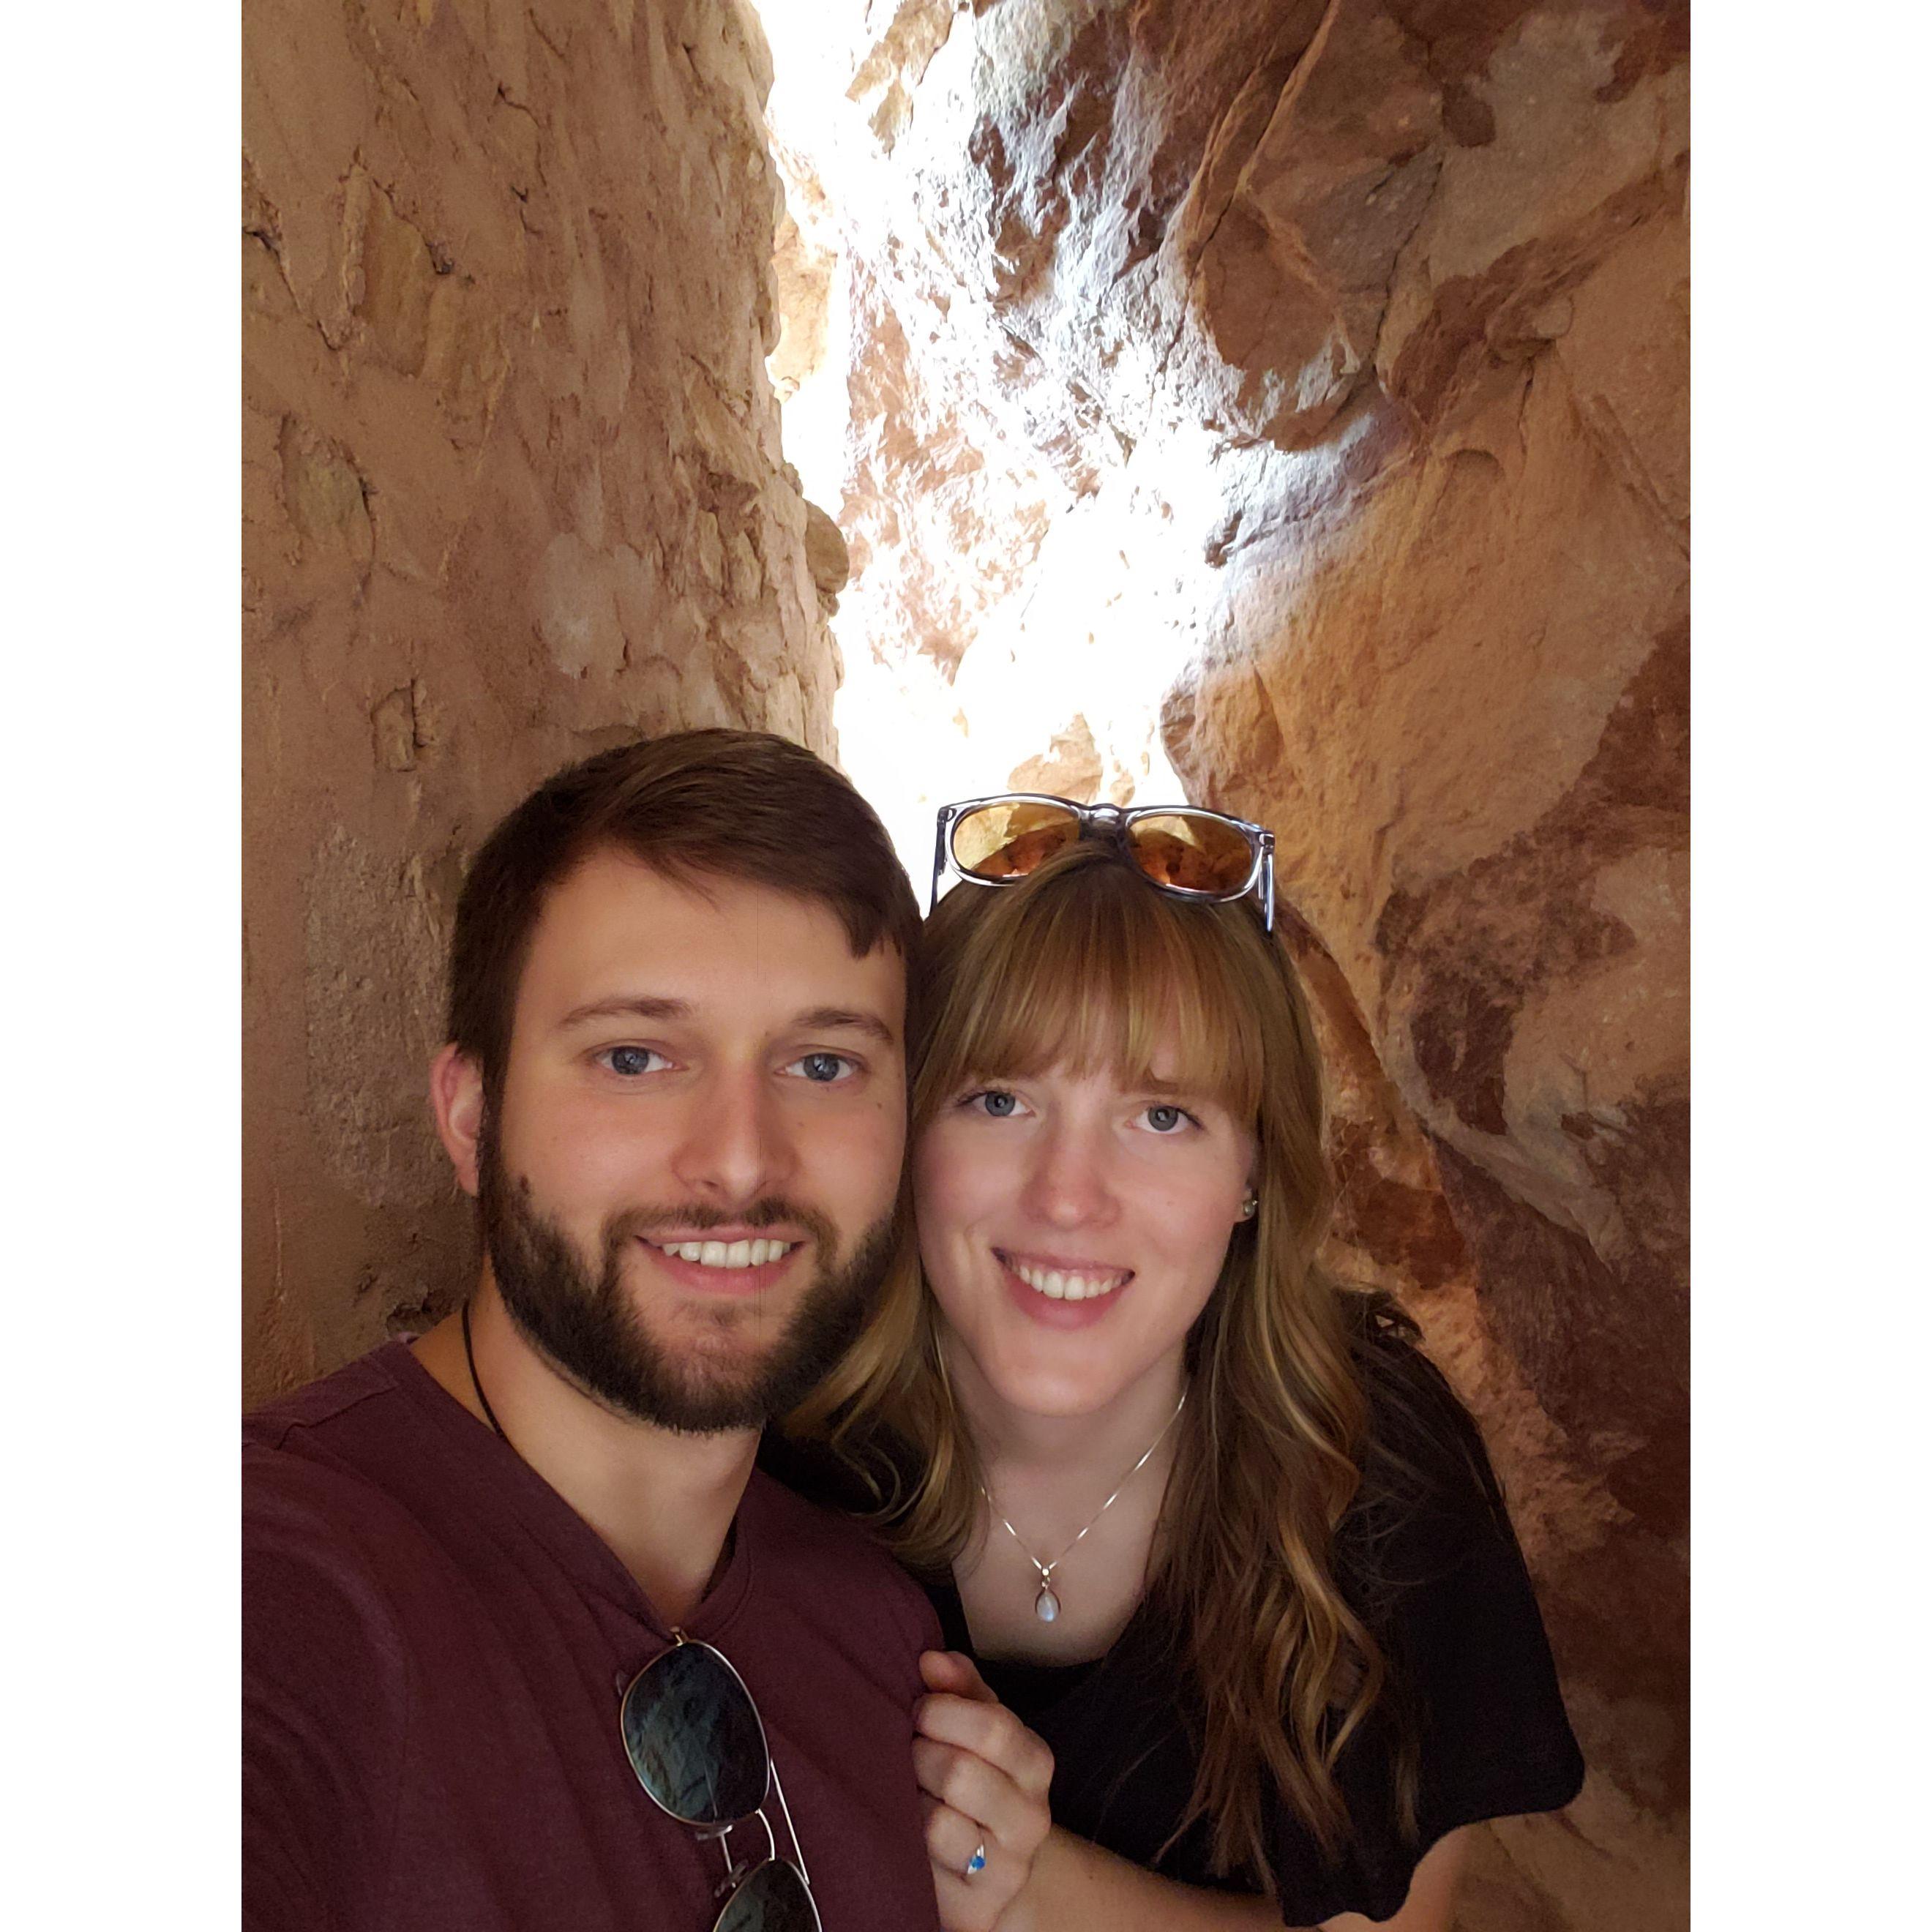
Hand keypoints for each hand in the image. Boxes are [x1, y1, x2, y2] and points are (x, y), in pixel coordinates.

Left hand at [913, 1650, 1053, 1931]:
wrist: (995, 1870)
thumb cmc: (978, 1780)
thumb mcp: (978, 1726)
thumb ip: (960, 1687)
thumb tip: (931, 1659)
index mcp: (1036, 1762)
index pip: (993, 1727)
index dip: (942, 1712)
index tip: (920, 1711)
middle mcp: (1031, 1818)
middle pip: (958, 1773)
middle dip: (918, 1755)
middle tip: (909, 1752)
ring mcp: (1007, 1869)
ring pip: (937, 1823)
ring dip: (909, 1801)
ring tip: (910, 1792)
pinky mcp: (976, 1907)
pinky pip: (925, 1864)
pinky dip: (907, 1840)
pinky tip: (908, 1831)